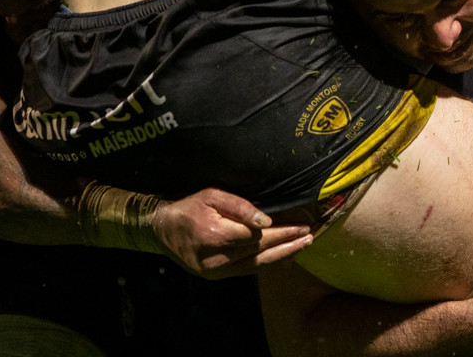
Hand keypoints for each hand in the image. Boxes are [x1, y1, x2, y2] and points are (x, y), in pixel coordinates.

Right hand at [152, 188, 312, 278]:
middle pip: (261, 252)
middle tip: (310, 237)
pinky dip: (266, 263)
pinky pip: (246, 270)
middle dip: (288, 245)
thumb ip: (240, 207)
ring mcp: (215, 271)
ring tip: (302, 247)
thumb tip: (267, 221)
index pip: (259, 236)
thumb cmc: (189, 208)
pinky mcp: (215, 276)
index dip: (283, 232)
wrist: (161, 230)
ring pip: (256, 265)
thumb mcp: (212, 196)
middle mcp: (217, 258)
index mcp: (216, 235)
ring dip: (282, 256)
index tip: (302, 226)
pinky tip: (282, 257)